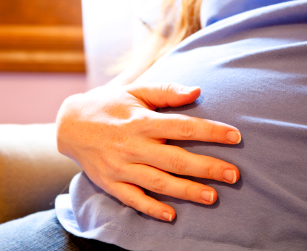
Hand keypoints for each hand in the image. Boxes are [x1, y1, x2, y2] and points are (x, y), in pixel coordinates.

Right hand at [56, 83, 240, 221]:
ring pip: (158, 182)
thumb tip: (197, 91)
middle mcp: (132, 145)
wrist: (70, 124)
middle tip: (234, 175)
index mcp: (141, 120)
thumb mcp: (134, 91)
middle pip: (175, 158)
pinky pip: (133, 199)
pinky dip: (151, 208)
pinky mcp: (111, 183)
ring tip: (213, 197)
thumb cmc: (109, 105)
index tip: (236, 136)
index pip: (183, 126)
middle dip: (207, 167)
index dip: (211, 131)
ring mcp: (120, 167)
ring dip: (187, 190)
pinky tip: (171, 216)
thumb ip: (166, 91)